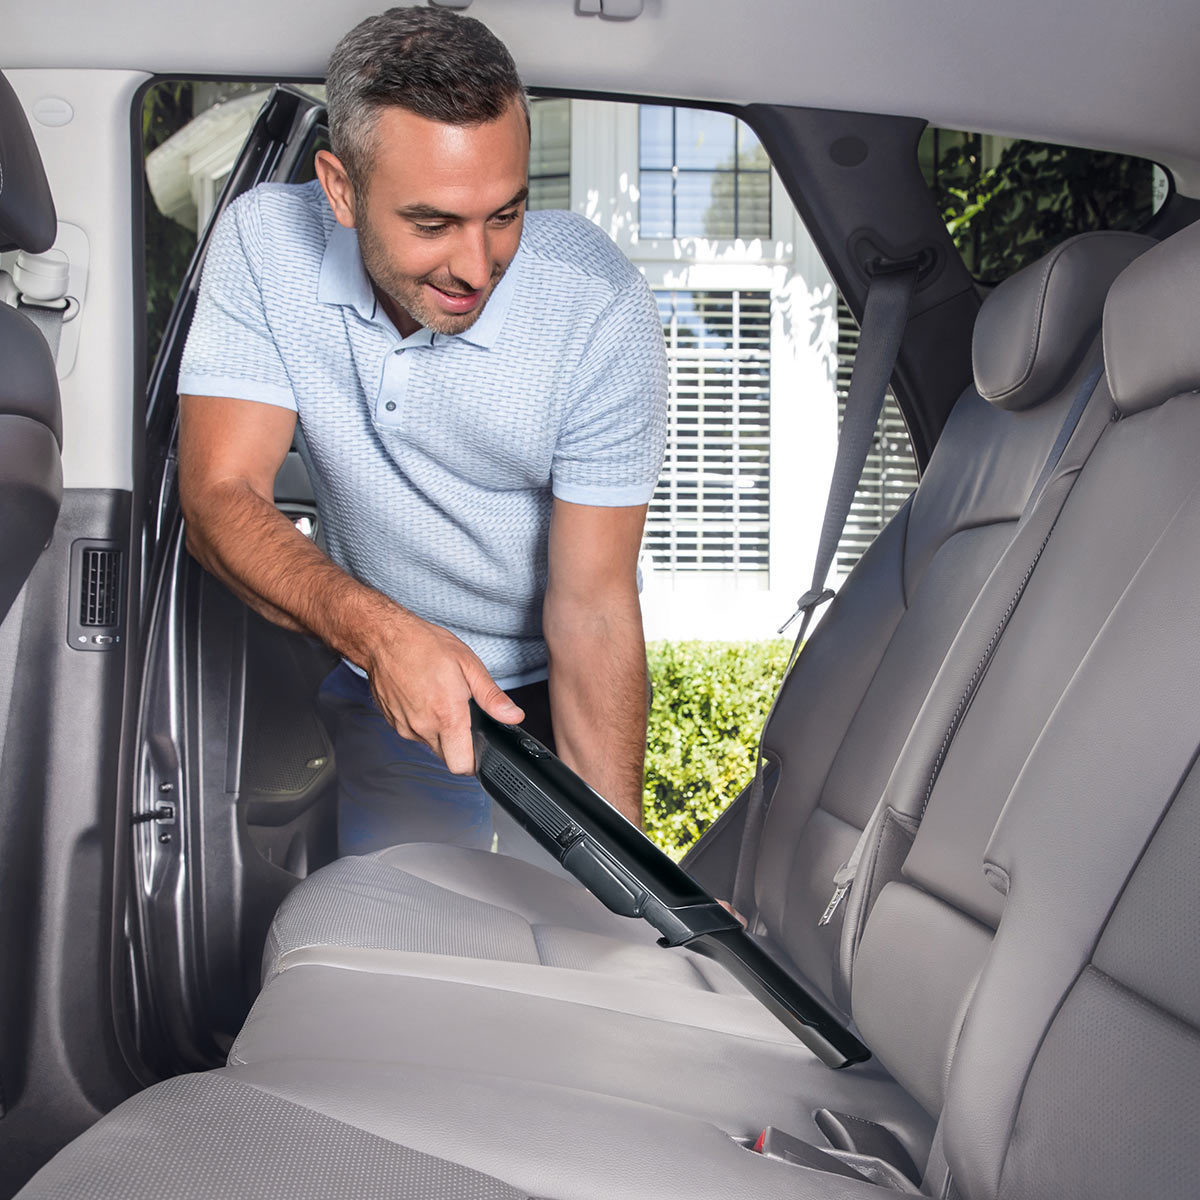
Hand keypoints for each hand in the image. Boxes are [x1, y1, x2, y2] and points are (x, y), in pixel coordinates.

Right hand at [364, 610, 523, 774]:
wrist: (384, 638)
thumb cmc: (424, 646)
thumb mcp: (468, 665)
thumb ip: (492, 697)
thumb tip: (513, 715)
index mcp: (447, 715)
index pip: (462, 765)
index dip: (474, 762)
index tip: (478, 749)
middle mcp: (423, 727)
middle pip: (447, 756)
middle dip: (458, 745)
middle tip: (461, 717)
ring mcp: (405, 726)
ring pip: (429, 744)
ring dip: (439, 731)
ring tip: (440, 700)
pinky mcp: (392, 722)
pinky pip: (413, 732)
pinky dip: (421, 722)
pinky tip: (423, 698)